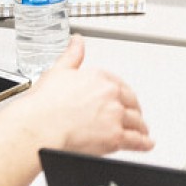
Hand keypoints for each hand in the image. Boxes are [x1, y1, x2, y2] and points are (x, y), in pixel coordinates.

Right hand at [25, 36, 153, 154]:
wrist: (40, 127)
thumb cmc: (44, 103)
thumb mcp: (58, 71)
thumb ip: (72, 55)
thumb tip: (77, 42)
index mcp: (99, 78)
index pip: (119, 85)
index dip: (123, 94)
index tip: (123, 98)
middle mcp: (111, 94)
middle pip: (131, 102)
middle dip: (134, 109)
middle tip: (133, 115)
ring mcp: (115, 116)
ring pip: (135, 121)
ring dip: (140, 127)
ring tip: (141, 132)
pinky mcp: (115, 137)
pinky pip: (136, 140)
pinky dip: (143, 143)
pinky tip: (146, 144)